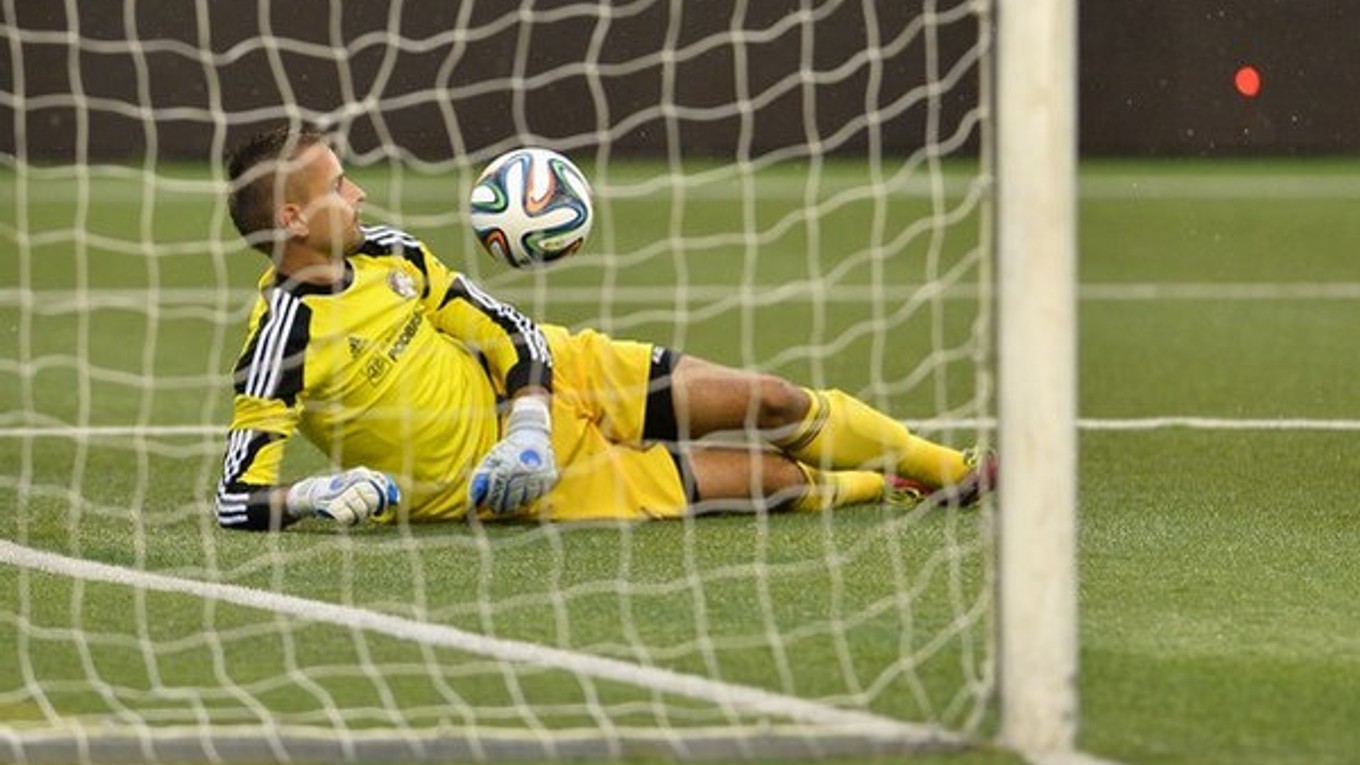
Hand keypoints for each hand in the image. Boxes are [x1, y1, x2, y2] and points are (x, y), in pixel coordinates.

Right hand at [286, 467, 399, 525]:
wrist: (314, 493)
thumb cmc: (342, 490)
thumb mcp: (359, 482)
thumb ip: (378, 486)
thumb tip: (396, 499)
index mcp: (361, 474)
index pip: (379, 488)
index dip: (382, 500)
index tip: (379, 509)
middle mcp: (352, 482)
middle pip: (372, 500)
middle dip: (370, 509)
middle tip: (365, 512)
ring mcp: (341, 493)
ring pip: (361, 511)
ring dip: (359, 517)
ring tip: (353, 514)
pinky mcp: (331, 505)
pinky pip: (347, 518)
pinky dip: (348, 521)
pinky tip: (345, 518)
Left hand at [470, 396, 557, 514]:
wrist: (531, 434)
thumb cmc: (508, 449)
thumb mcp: (492, 458)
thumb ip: (481, 478)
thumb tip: (473, 499)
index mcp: (507, 468)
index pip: (497, 494)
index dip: (492, 503)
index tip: (490, 507)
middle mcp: (524, 473)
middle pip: (511, 502)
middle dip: (503, 507)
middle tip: (499, 509)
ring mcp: (538, 476)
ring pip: (525, 501)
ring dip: (517, 503)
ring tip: (511, 501)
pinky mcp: (549, 478)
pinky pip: (538, 496)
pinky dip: (530, 497)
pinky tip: (524, 492)